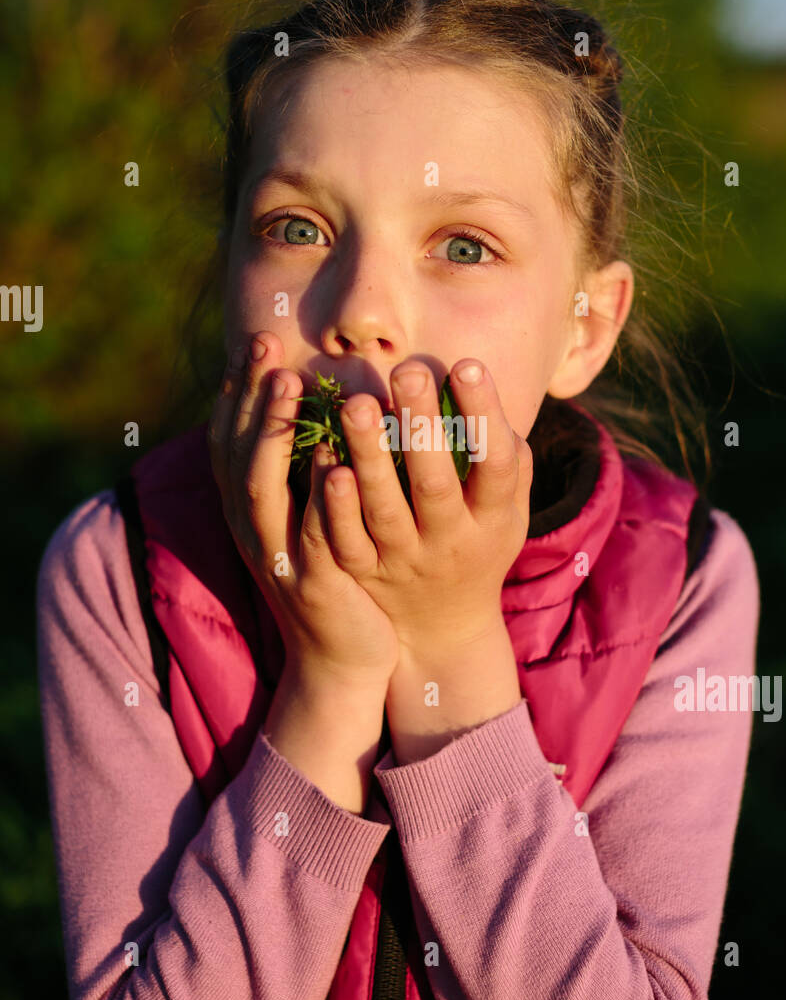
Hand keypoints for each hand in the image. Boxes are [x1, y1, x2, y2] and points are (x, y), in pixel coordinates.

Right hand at [206, 331, 400, 686]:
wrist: (342, 658)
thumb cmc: (333, 575)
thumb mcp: (307, 518)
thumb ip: (303, 468)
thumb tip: (315, 407)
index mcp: (249, 511)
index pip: (229, 439)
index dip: (237, 390)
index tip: (253, 342)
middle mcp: (251, 529)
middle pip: (237, 450)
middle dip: (248, 393)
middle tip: (264, 341)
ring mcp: (276, 556)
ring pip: (262, 488)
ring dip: (272, 431)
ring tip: (289, 384)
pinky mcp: (310, 582)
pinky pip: (309, 532)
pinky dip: (314, 495)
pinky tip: (329, 460)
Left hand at [320, 358, 532, 659]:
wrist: (442, 628)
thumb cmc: (478, 544)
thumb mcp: (507, 512)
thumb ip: (509, 458)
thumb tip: (488, 393)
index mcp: (493, 520)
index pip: (496, 464)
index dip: (483, 415)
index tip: (464, 364)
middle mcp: (450, 542)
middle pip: (436, 484)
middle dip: (422, 425)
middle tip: (406, 370)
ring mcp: (404, 561)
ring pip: (385, 510)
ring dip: (369, 456)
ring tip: (356, 404)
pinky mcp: (365, 574)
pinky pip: (346, 539)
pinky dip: (336, 504)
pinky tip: (324, 460)